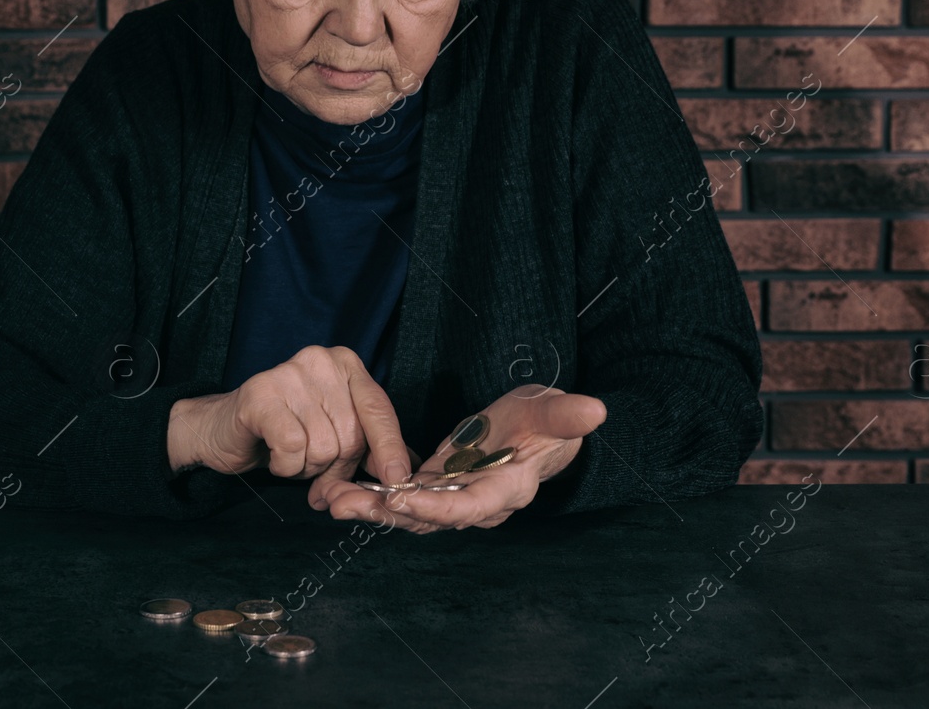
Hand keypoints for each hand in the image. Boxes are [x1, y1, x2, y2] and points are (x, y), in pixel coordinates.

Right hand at [165, 345, 410, 506]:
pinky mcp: (260, 394)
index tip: (397, 479)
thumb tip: (403, 472)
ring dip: (306, 467)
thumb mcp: (334, 432)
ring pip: (323, 447)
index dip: (389, 448)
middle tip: (313, 468)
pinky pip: (292, 448)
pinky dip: (285, 466)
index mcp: (346, 364)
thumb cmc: (285, 431)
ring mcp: (288, 373)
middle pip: (351, 436)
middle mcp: (320, 360)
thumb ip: (368, 446)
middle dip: (335, 467)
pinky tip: (272, 454)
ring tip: (289, 454)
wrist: (223, 431)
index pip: (378, 410)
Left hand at [312, 386, 605, 532]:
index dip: (436, 507)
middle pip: (430, 518)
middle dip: (387, 513)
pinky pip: (402, 498)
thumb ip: (567, 416)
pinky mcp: (436, 489)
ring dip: (371, 508)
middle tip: (345, 503)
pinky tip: (340, 489)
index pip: (471, 508)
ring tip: (332, 499)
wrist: (530, 430)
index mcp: (507, 489)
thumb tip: (596, 411)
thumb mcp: (552, 411)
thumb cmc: (543, 420)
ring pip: (409, 513)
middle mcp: (477, 504)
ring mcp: (454, 499)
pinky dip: (374, 495)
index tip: (401, 498)